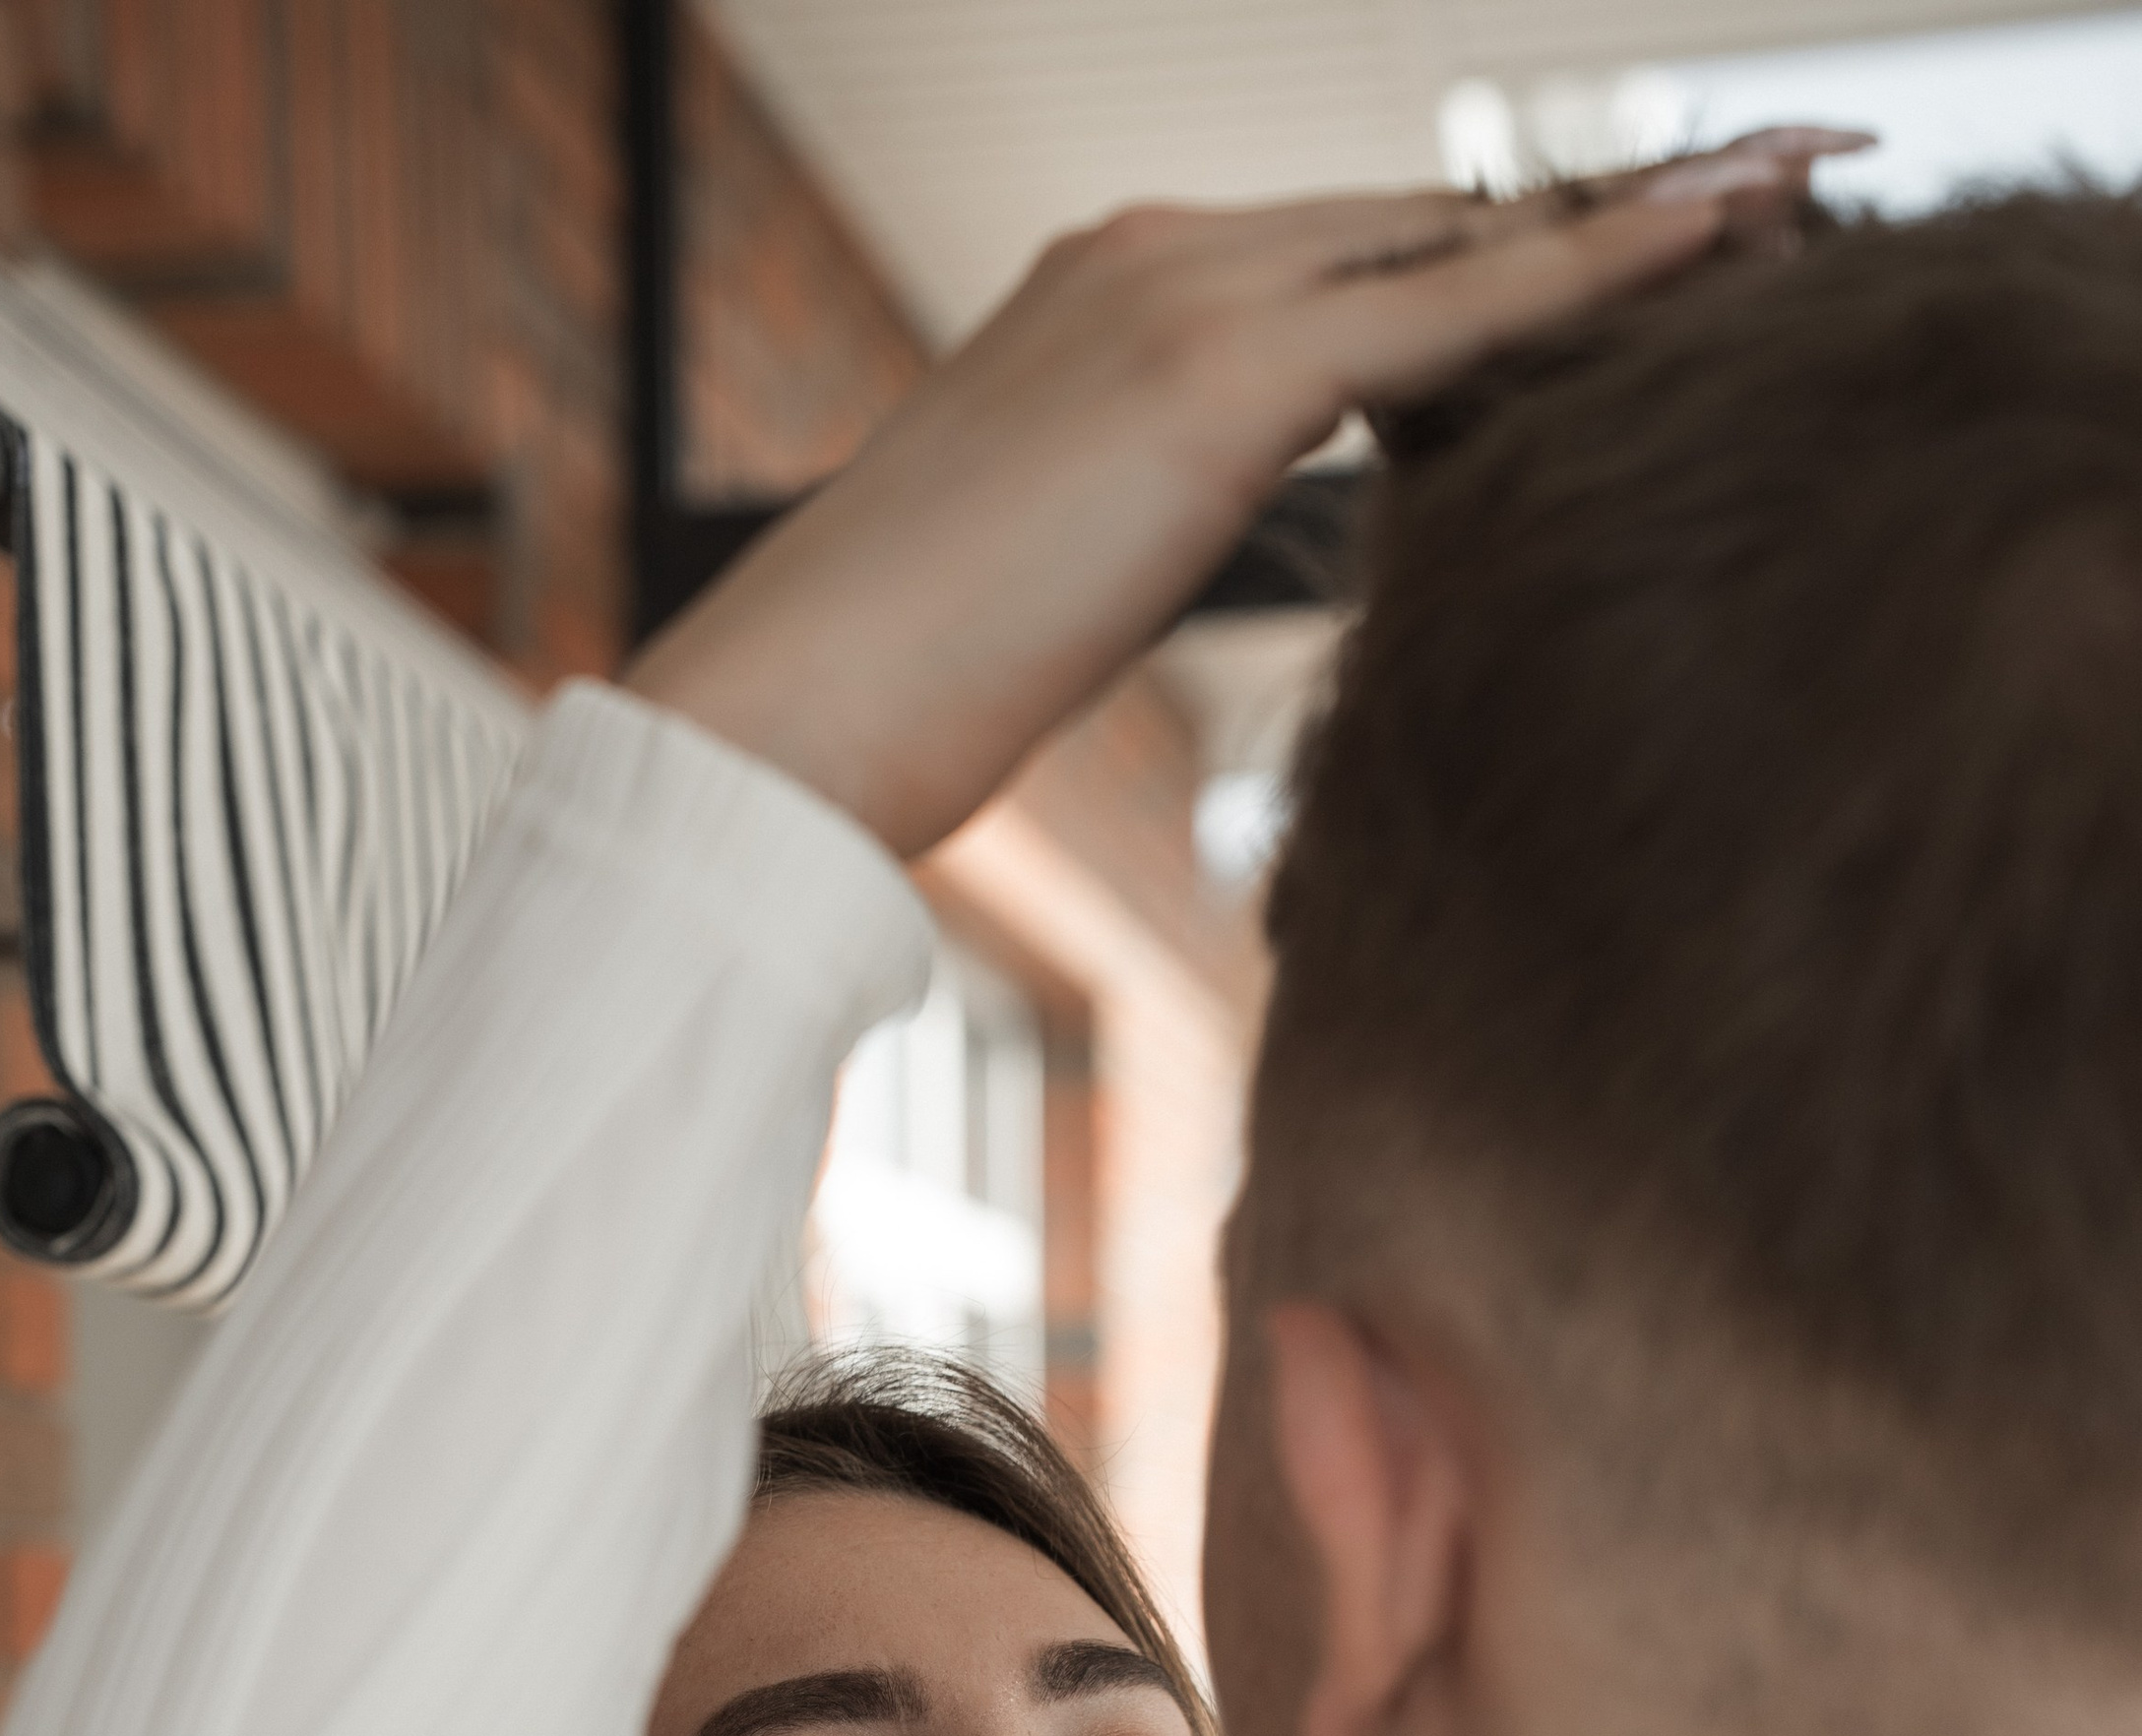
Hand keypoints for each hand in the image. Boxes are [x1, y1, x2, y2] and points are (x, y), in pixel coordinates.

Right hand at [628, 137, 1860, 857]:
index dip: (1505, 255)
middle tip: (1774, 186)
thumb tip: (1192, 571)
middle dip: (1600, 210)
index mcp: (1108, 294)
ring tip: (1791, 192)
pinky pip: (1456, 302)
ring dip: (1637, 215)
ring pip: (1458, 235)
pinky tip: (1717, 248)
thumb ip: (1152, 522)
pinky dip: (1600, 272)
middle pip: (1425, 216)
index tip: (1637, 251)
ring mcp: (1181, 289)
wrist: (784, 709)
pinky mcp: (1214, 370)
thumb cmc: (895, 692)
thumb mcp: (1052, 578)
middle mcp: (1152, 250)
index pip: (1352, 256)